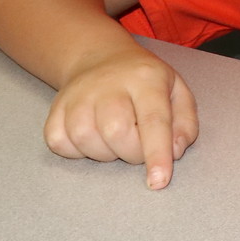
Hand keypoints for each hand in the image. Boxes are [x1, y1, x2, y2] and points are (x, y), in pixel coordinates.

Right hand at [43, 44, 198, 189]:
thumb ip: (184, 124)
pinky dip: (77, 151)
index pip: (153, 119)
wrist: (100, 59)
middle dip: (131, 153)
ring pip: (86, 139)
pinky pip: (60, 144)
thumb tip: (174, 152)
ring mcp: (77, 95)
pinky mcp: (55, 109)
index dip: (156, 153)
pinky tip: (92, 137)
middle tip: (137, 145)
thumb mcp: (176, 92)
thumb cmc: (145, 83)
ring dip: (105, 152)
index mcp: (146, 78)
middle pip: (116, 131)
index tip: (158, 182)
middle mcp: (109, 83)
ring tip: (115, 138)